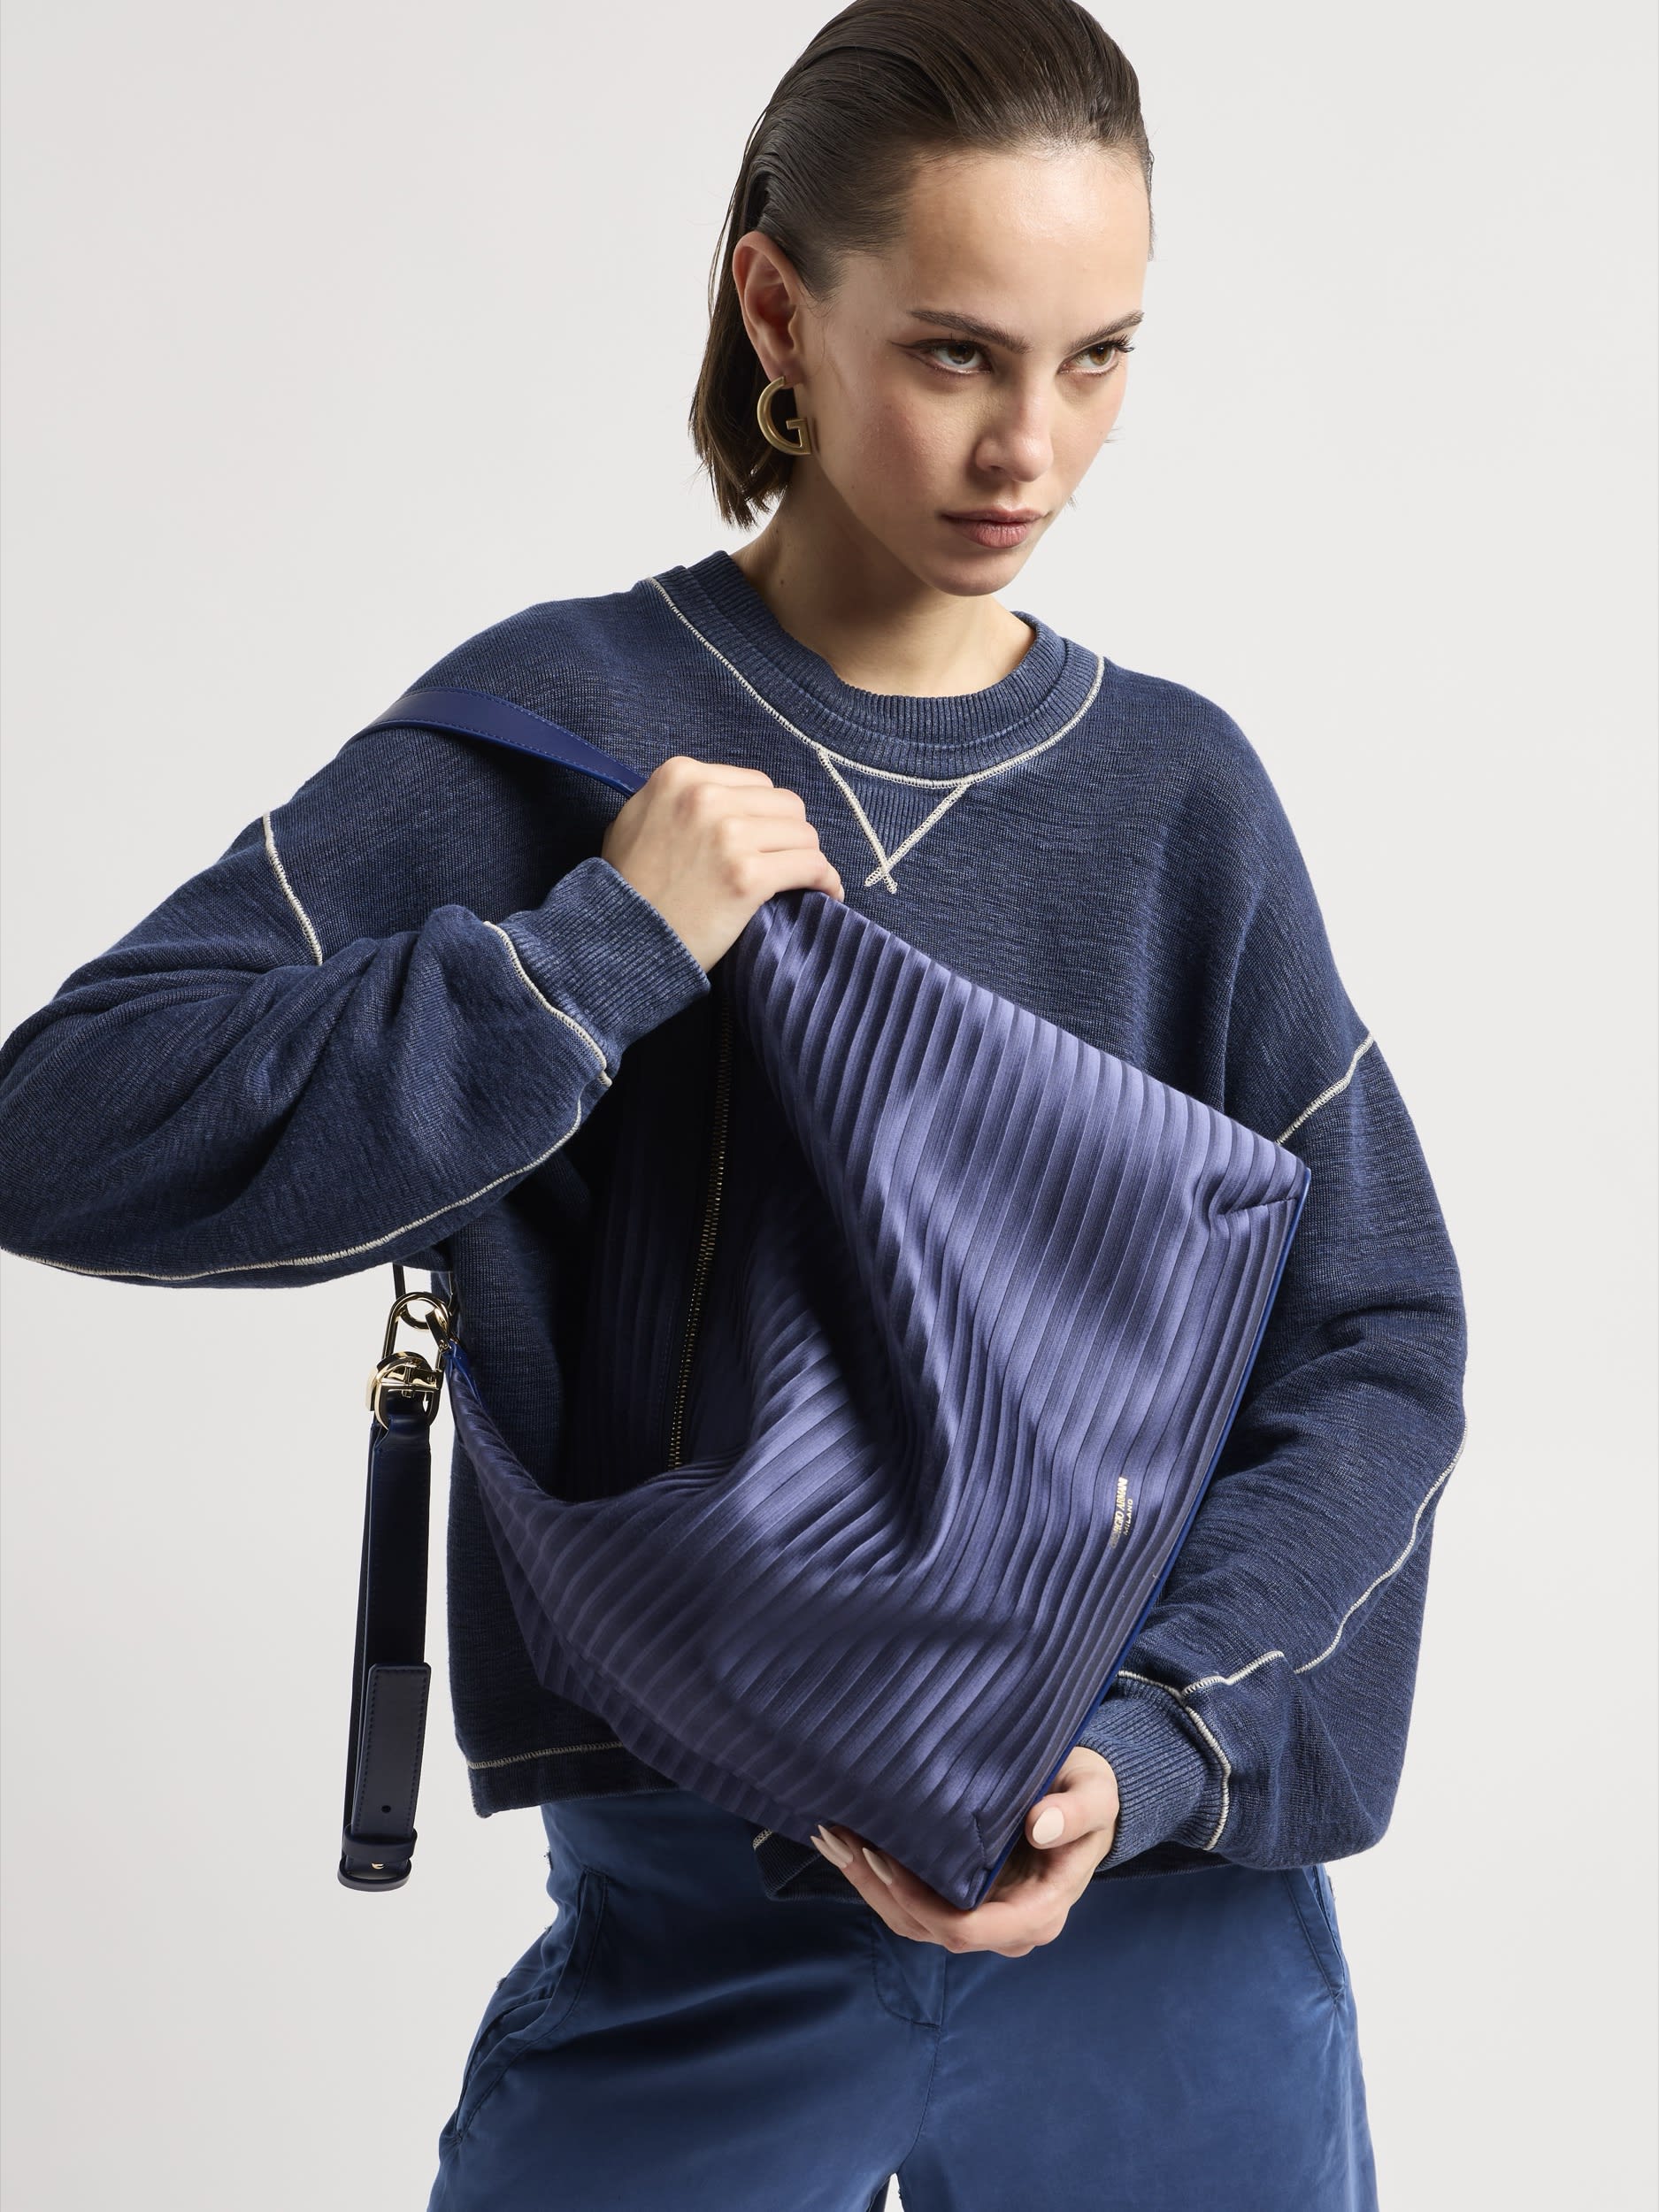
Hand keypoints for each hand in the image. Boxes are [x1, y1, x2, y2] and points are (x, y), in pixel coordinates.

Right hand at [600, 755, 843, 973]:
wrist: (616, 939)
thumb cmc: (624, 887)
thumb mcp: (633, 820)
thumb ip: (675, 801)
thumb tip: (719, 799)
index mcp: (681, 775)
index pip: (755, 784)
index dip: (765, 817)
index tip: (765, 842)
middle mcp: (706, 796)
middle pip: (785, 805)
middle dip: (788, 836)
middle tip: (784, 864)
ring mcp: (728, 835)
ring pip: (804, 834)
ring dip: (807, 859)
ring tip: (804, 881)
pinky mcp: (747, 877)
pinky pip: (811, 867)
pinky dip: (825, 880)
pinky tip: (826, 894)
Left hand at [810, 1747, 1121, 1954]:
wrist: (1081, 1799)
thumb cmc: (1087, 1795)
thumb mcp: (1095, 1794)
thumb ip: (1076, 1811)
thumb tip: (1041, 1826)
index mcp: (1039, 1911)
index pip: (970, 1929)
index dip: (922, 1902)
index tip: (887, 1857)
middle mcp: (1005, 1926)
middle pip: (929, 1929)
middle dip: (879, 1888)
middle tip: (841, 1835)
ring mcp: (980, 1917)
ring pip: (911, 1921)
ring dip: (868, 1883)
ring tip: (832, 1835)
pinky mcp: (959, 1900)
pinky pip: (911, 1903)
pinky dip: (877, 1877)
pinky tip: (849, 1843)